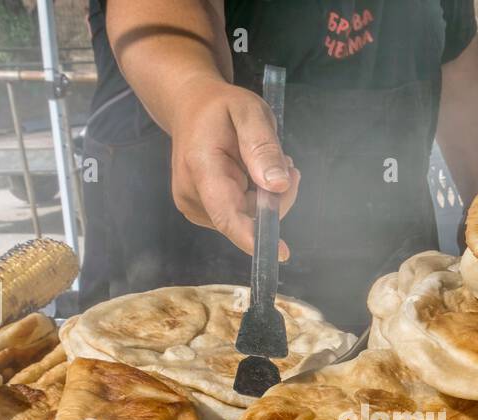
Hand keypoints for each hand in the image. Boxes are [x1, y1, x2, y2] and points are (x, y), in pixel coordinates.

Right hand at [166, 76, 301, 258]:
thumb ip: (263, 147)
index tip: (280, 253)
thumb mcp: (249, 112)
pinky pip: (240, 216)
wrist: (190, 108)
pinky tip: (255, 175)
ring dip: (268, 198)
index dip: (253, 237)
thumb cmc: (220, 108)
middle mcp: (192, 194)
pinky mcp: (202, 211)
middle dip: (276, 199)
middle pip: (245, 218)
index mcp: (201, 167)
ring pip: (247, 219)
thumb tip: (278, 185)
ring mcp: (194, 206)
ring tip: (269, 163)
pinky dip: (256, 201)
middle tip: (288, 164)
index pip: (226, 214)